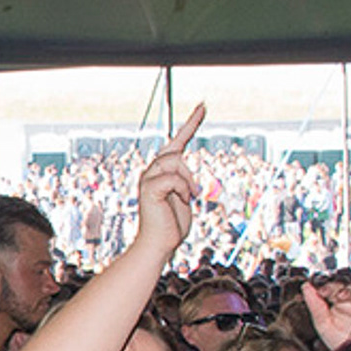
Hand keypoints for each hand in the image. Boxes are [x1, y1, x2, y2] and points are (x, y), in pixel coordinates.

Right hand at [133, 103, 204, 253]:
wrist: (159, 244)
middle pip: (175, 152)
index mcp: (161, 172)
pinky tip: (181, 200)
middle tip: (192, 194)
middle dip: (188, 173)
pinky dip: (182, 189)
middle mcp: (151, 171)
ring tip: (186, 198)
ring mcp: (148, 178)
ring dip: (187, 181)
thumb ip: (184, 179)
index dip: (191, 123)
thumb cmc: (172, 225)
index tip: (203, 106)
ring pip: (174, 161)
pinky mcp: (149, 188)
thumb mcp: (184, 195)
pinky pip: (173, 178)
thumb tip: (185, 167)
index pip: (177, 141)